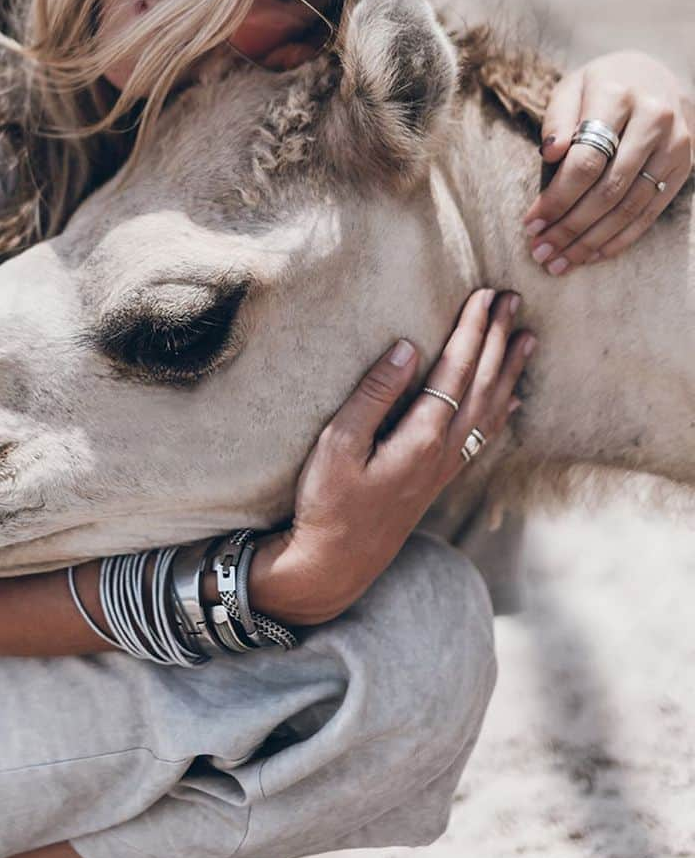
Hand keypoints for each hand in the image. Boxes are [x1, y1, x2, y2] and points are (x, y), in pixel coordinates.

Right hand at [249, 288, 534, 626]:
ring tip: (528, 337)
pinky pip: (484, 434)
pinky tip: (513, 397)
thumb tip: (406, 348)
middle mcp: (444, 450)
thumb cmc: (329, 502)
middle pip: (482, 383)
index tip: (486, 294)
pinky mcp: (439, 479)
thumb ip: (373, 394)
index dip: (472, 330)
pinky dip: (503, 409)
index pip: (455, 369)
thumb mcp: (338, 443)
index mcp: (421, 436)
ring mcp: (445, 467)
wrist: (336, 562)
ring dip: (509, 369)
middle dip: (498, 338)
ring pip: (491, 408)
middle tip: (515, 298)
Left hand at [521, 51, 694, 273]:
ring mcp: (675, 145)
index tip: (530, 224)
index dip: (557, 198)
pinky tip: (593, 255)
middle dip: (570, 227)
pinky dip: (621, 238)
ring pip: (631, 206)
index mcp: (617, 95)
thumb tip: (549, 154)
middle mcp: (653, 120)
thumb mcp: (571, 88)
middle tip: (542, 252)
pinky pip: (651, 212)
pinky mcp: (685, 165)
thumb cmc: (601, 86)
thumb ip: (558, 119)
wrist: (656, 75)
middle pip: (608, 189)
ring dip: (592, 241)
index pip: (586, 160)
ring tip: (561, 262)